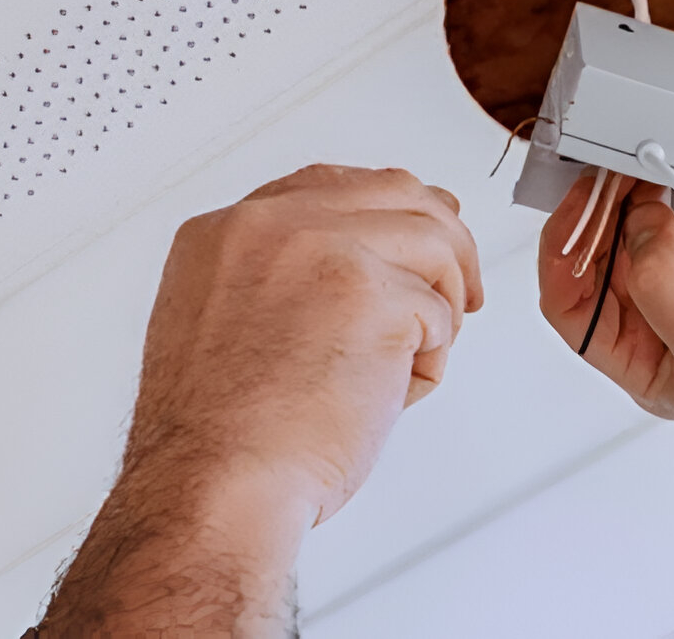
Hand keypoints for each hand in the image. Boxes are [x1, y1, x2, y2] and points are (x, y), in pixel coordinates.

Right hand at [37, 165, 483, 636]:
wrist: (214, 488)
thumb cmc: (222, 438)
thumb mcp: (223, 324)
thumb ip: (280, 279)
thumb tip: (367, 261)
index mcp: (225, 232)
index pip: (330, 185)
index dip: (385, 212)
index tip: (414, 239)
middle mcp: (270, 226)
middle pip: (396, 191)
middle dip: (442, 238)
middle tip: (460, 288)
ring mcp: (322, 249)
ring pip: (433, 238)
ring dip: (447, 297)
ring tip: (424, 349)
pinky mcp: (369, 290)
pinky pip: (438, 309)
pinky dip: (432, 357)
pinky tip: (397, 388)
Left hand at [538, 165, 673, 460]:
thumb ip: (661, 287)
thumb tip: (636, 224)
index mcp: (648, 358)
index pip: (572, 300)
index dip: (564, 248)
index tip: (577, 198)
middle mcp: (672, 317)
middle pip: (615, 248)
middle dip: (617, 202)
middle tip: (630, 158)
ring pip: (663, 217)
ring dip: (671, 183)